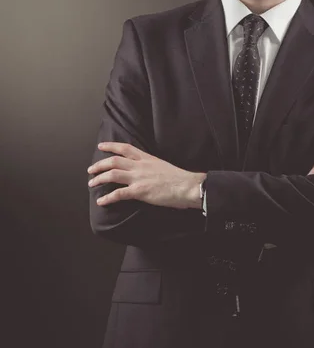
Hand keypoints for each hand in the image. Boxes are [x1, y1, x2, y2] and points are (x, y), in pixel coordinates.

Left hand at [87, 142, 205, 208]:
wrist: (188, 186)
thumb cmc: (179, 178)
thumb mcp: (162, 165)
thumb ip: (150, 166)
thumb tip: (144, 170)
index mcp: (147, 158)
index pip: (125, 148)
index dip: (111, 146)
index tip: (101, 146)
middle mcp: (140, 165)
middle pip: (114, 160)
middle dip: (99, 165)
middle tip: (90, 170)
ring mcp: (139, 178)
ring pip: (113, 174)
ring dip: (99, 178)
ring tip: (92, 184)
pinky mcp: (140, 191)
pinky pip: (119, 194)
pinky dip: (108, 198)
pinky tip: (101, 201)